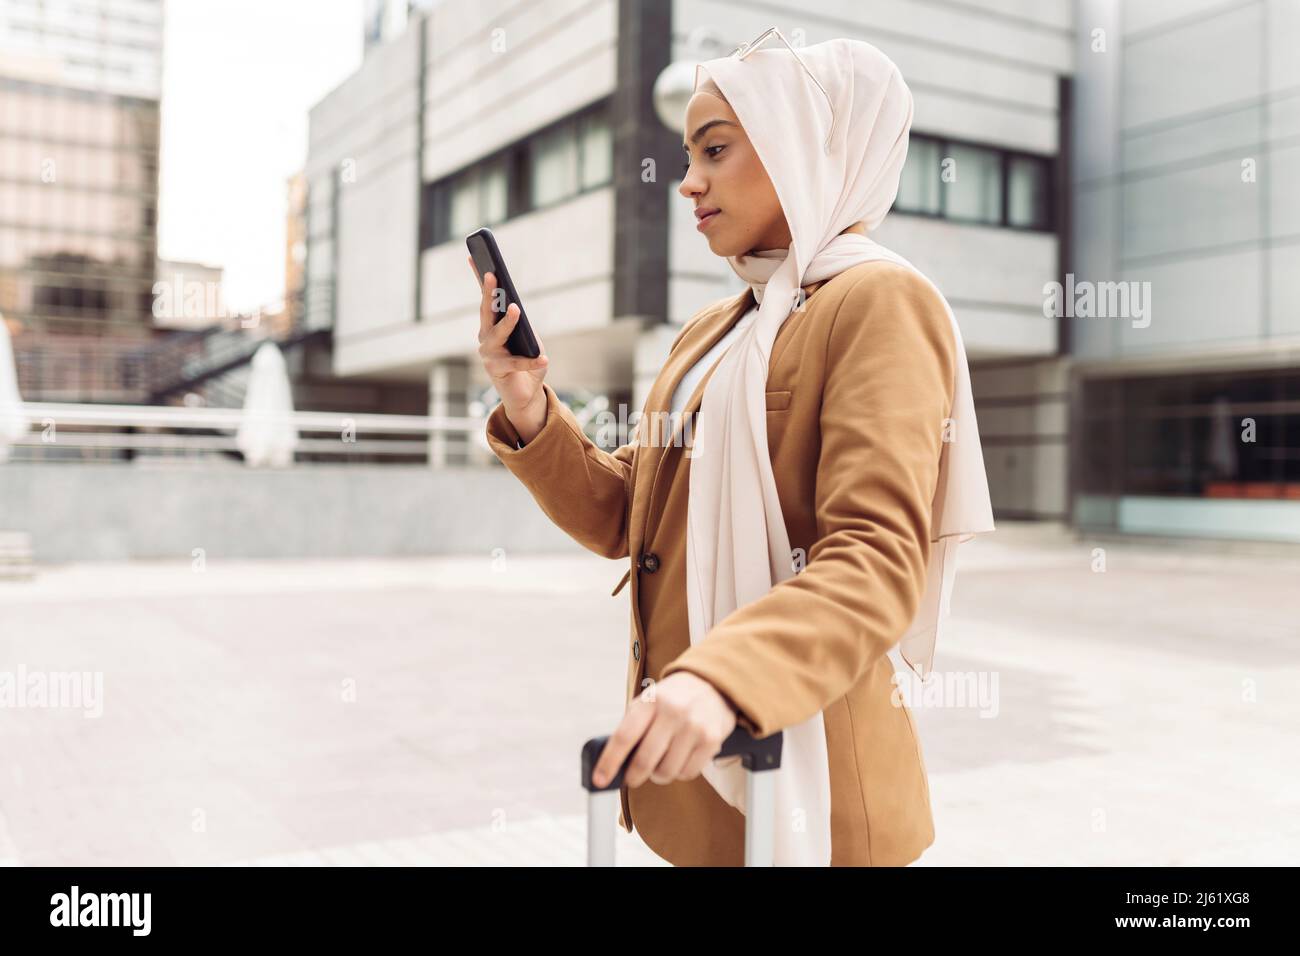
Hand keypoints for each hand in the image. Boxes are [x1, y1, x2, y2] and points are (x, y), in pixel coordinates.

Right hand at [469, 255, 548, 428]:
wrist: (525, 394)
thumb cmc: (527, 362)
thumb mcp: (528, 338)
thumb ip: (522, 325)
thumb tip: (516, 309)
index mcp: (491, 327)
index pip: (486, 300)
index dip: (480, 280)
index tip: (475, 257)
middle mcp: (485, 338)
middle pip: (487, 313)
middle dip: (490, 293)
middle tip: (493, 275)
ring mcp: (488, 355)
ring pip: (496, 334)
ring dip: (507, 322)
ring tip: (517, 309)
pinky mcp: (498, 371)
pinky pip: (517, 363)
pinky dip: (532, 361)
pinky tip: (543, 358)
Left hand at [591, 672, 738, 788]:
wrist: (713, 683)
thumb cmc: (672, 698)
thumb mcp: (649, 701)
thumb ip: (632, 727)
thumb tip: (614, 763)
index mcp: (650, 701)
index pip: (623, 737)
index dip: (609, 763)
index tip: (600, 780)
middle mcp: (672, 712)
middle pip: (644, 761)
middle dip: (634, 776)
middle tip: (632, 778)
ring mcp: (693, 726)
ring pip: (666, 772)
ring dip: (659, 775)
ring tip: (660, 764)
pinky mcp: (711, 740)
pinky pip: (687, 773)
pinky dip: (680, 772)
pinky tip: (680, 759)